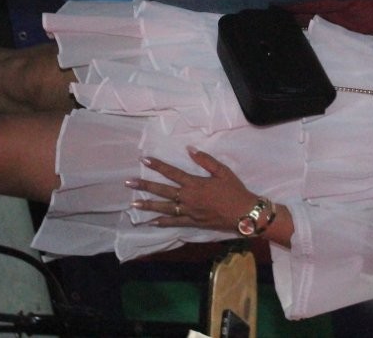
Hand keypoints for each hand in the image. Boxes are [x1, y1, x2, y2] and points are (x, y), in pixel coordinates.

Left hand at [128, 148, 258, 233]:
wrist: (244, 213)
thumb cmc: (234, 190)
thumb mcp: (223, 171)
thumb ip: (205, 160)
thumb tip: (189, 149)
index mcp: (195, 183)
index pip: (172, 172)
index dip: (158, 165)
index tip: (144, 159)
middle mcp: (188, 198)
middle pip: (162, 191)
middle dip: (145, 186)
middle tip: (128, 183)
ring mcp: (189, 212)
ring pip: (164, 208)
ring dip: (148, 205)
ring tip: (133, 204)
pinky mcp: (192, 223)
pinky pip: (174, 223)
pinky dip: (162, 222)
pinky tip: (151, 222)